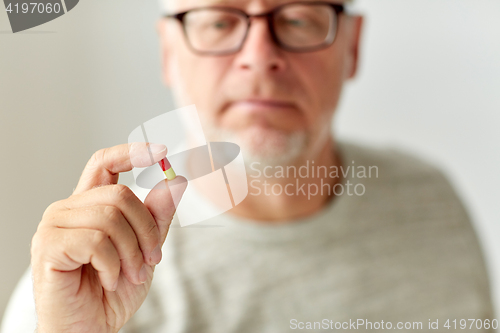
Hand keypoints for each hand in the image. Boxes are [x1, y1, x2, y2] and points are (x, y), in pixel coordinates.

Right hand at [31, 143, 186, 332]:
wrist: (90, 328)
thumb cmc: (113, 289)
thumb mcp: (145, 249)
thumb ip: (158, 216)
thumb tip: (177, 179)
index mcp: (90, 204)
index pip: (105, 163)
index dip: (132, 152)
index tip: (162, 151)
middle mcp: (69, 208)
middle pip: (120, 195)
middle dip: (147, 230)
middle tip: (152, 260)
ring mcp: (55, 225)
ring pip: (110, 217)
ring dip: (132, 252)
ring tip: (130, 274)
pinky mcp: (49, 245)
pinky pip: (96, 241)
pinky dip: (113, 265)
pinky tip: (109, 280)